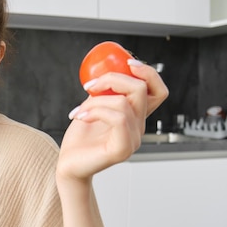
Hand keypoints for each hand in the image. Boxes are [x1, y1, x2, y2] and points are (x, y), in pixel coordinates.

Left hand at [57, 60, 167, 181]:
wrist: (68, 164)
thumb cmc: (80, 139)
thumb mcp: (92, 106)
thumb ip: (104, 91)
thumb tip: (105, 68)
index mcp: (135, 116)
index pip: (158, 91)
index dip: (148, 73)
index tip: (127, 62)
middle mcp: (139, 128)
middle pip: (141, 90)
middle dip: (113, 78)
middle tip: (89, 85)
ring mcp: (133, 140)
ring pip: (123, 103)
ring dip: (95, 101)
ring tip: (79, 111)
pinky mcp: (122, 149)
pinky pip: (117, 119)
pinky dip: (95, 111)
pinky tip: (80, 116)